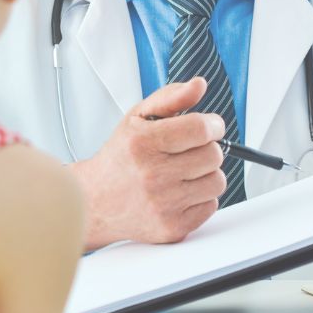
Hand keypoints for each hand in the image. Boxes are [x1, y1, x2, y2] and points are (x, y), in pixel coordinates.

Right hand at [70, 78, 225, 249]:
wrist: (96, 200)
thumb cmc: (121, 156)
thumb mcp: (138, 117)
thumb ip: (171, 97)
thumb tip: (199, 85)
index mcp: (143, 142)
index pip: (200, 129)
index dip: (212, 124)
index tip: (209, 126)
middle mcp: (152, 174)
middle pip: (213, 155)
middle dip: (206, 148)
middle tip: (189, 149)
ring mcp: (163, 204)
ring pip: (217, 181)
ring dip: (206, 173)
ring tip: (184, 171)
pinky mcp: (172, 227)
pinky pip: (211, 206)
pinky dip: (201, 197)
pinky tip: (181, 191)